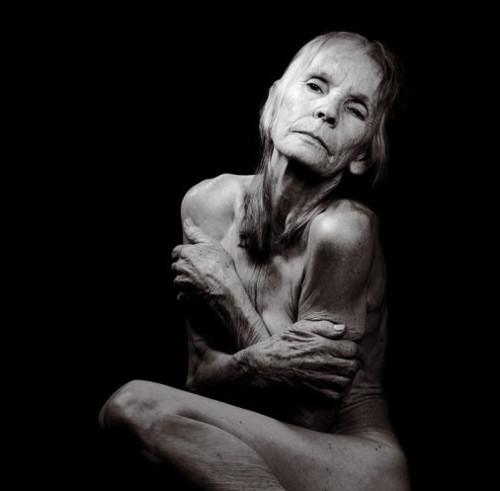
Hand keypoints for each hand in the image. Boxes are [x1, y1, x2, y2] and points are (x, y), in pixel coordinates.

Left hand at [172, 218, 240, 303]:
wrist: (224, 289)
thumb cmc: (220, 266)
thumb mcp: (211, 244)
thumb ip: (196, 233)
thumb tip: (186, 221)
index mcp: (185, 253)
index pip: (177, 251)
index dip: (184, 253)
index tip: (192, 257)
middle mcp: (180, 267)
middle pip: (176, 266)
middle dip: (184, 268)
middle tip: (199, 269)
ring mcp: (182, 282)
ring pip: (178, 280)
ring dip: (185, 281)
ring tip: (200, 281)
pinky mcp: (184, 296)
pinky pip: (181, 295)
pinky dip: (187, 294)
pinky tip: (198, 292)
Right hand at [235, 321, 359, 400]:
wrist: (262, 365)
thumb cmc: (280, 343)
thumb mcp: (299, 328)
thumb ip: (323, 326)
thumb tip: (343, 329)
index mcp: (321, 345)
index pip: (353, 349)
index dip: (353, 348)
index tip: (347, 348)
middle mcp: (323, 363)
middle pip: (353, 366)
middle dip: (352, 362)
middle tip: (345, 359)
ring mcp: (318, 379)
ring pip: (347, 381)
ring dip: (347, 376)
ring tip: (340, 371)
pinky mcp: (313, 392)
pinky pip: (336, 395)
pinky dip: (338, 390)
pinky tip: (332, 382)